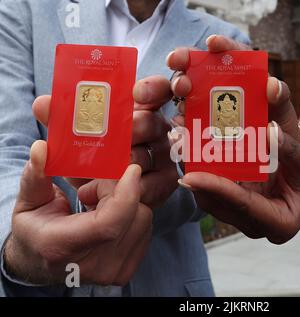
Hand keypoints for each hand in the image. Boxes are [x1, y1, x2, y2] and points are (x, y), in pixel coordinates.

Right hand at [5, 141, 151, 284]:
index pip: (109, 224)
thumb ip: (36, 176)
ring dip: (126, 204)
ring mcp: (112, 273)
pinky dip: (132, 216)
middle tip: (91, 190)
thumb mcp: (28, 204)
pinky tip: (108, 218)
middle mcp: (92, 266)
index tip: (131, 169)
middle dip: (118, 191)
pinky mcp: (127, 271)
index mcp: (62, 247)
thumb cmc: (35, 232)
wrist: (41, 265)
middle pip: (131, 215)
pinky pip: (146, 229)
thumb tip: (41, 148)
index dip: (126, 194)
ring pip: (143, 219)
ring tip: (96, 206)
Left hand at [33, 75, 177, 207]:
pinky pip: (154, 183)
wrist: (94, 195)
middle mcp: (155, 130)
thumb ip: (60, 120)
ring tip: (101, 171)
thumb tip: (42, 104)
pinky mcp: (164, 182)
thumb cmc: (90, 157)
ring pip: (149, 155)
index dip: (151, 88)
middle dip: (133, 127)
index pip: (156, 90)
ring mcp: (162, 156)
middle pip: (152, 122)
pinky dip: (131, 188)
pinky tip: (112, 191)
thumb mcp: (73, 138)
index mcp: (138, 109)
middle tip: (118, 132)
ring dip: (124, 163)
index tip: (136, 93)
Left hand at [166, 35, 299, 242]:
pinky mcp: (238, 207)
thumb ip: (289, 147)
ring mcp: (246, 219)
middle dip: (196, 177)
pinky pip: (214, 191)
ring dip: (194, 172)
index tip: (191, 174)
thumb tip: (269, 131)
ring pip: (211, 200)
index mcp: (279, 222)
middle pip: (218, 204)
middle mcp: (258, 226)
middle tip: (178, 147)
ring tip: (179, 142)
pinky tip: (191, 147)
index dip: (217, 188)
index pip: (242, 205)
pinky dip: (203, 171)